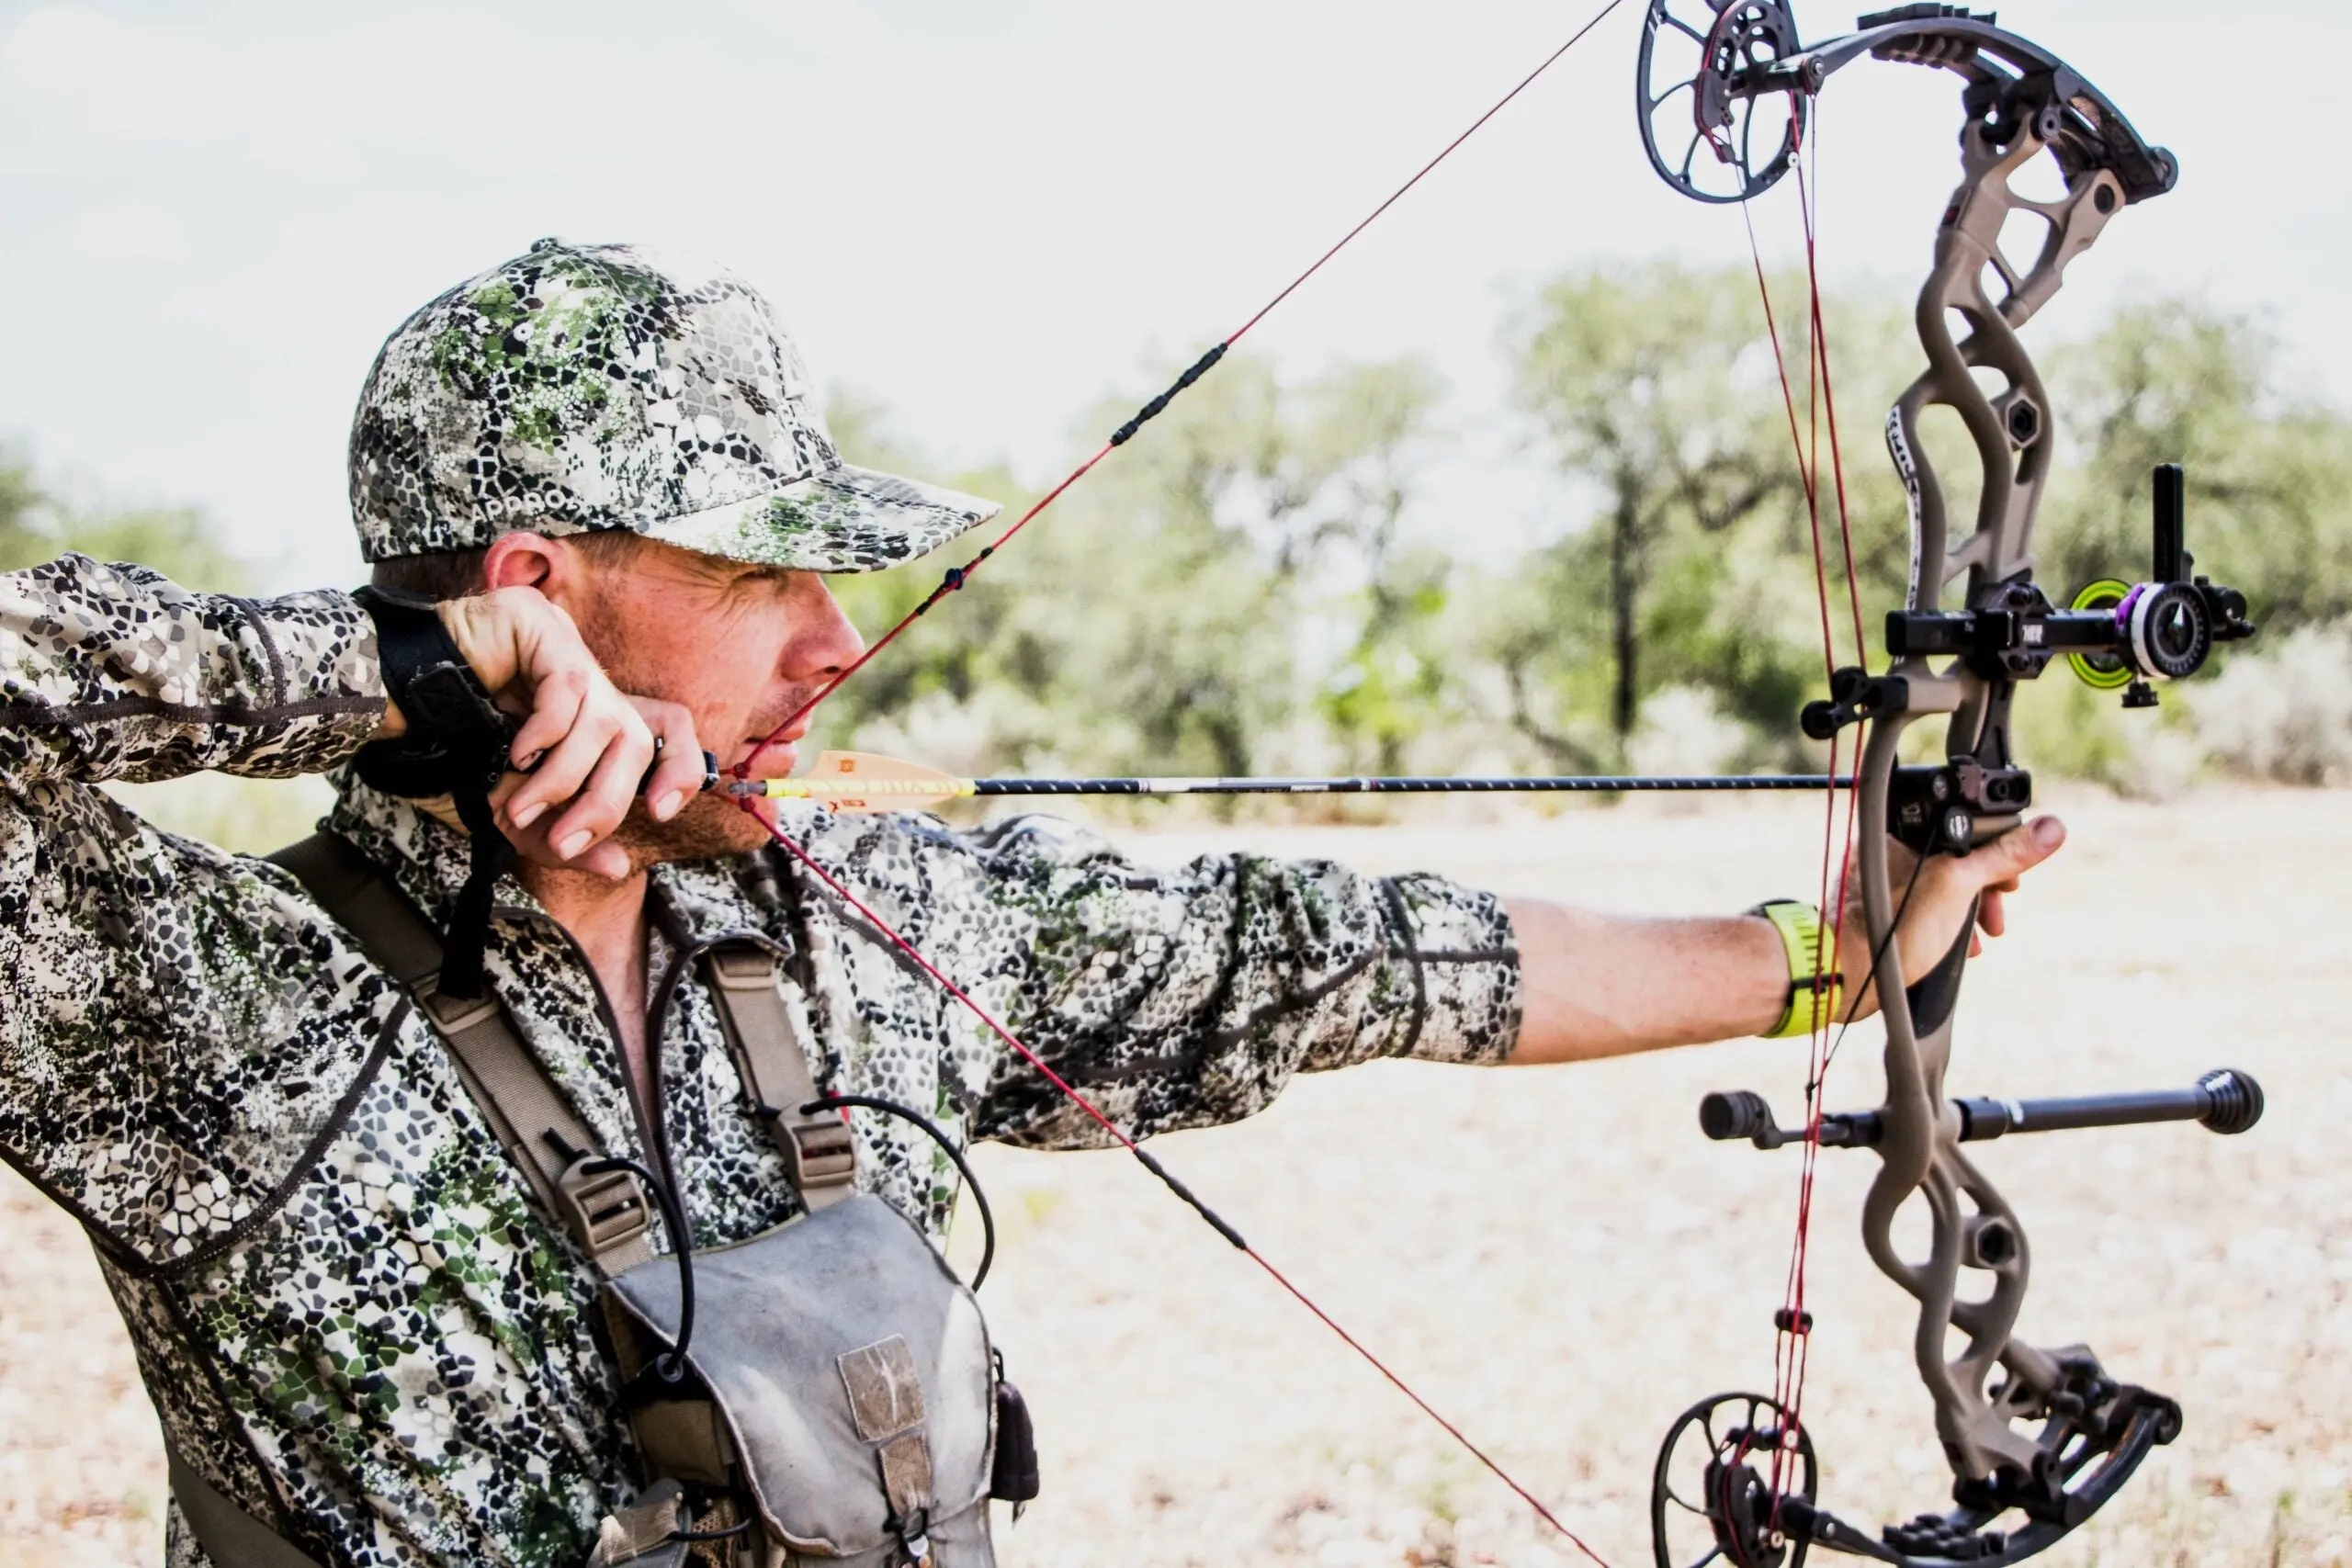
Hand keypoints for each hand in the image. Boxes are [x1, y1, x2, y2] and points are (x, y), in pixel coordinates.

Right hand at [376, 587, 708, 877]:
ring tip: (519, 805)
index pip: (669, 726)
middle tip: (566, 838)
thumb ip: (561, 839)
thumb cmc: (448, 754)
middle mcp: (586, 676)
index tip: (660, 811)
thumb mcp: (512, 810)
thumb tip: (619, 867)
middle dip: (608, 799)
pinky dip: (549, 732)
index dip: (682, 767)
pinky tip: (517, 753)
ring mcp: (563, 643)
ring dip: (565, 778)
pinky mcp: (538, 622)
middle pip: (639, 736)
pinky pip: (569, 685)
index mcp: (589, 714)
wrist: (386, 712)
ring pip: (605, 719)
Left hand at [1834, 815, 2065, 1021]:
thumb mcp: (1958, 884)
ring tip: (1985, 932)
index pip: (1964, 821)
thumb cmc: (1891, 926)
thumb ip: (2003, 855)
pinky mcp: (1883, 907)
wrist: (1847, 975)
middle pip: (1958, 854)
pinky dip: (1949, 920)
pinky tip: (1960, 943)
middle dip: (1987, 885)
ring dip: (1972, 907)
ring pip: (1945, 882)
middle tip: (1999, 909)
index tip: (2013, 876)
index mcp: (1901, 828)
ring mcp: (1884, 879)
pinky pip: (1926, 904)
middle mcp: (1890, 847)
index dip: (1997, 846)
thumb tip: (2050, 829)